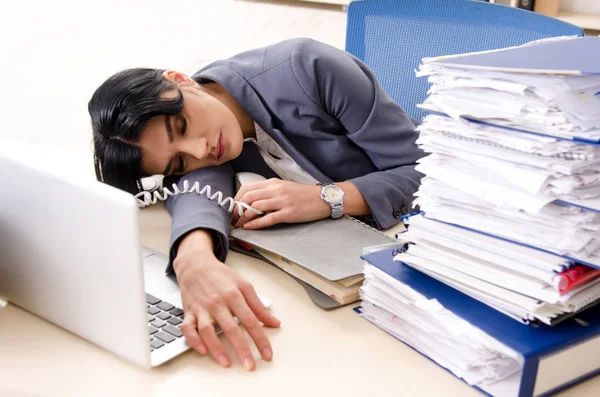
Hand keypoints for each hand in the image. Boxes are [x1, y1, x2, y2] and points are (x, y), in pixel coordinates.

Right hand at [174, 233, 280, 369]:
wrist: (195, 265)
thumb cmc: (220, 275)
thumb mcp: (244, 285)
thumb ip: (259, 306)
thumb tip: (274, 322)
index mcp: (233, 295)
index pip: (250, 321)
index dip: (260, 339)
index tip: (267, 354)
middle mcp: (217, 303)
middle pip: (231, 328)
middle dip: (242, 349)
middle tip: (250, 365)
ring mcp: (202, 308)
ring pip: (208, 331)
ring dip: (217, 349)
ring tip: (226, 363)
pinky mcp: (188, 312)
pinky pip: (187, 329)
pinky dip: (193, 340)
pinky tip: (202, 350)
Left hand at [232, 178, 330, 229]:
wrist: (324, 198)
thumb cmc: (304, 195)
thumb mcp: (284, 187)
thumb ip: (269, 192)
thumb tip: (253, 200)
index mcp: (273, 183)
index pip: (247, 188)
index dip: (236, 199)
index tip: (233, 208)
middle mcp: (276, 190)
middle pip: (248, 197)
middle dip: (237, 209)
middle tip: (233, 219)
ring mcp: (282, 201)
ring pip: (255, 207)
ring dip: (243, 217)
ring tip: (239, 224)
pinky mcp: (289, 213)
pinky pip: (268, 218)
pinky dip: (255, 224)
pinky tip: (249, 227)